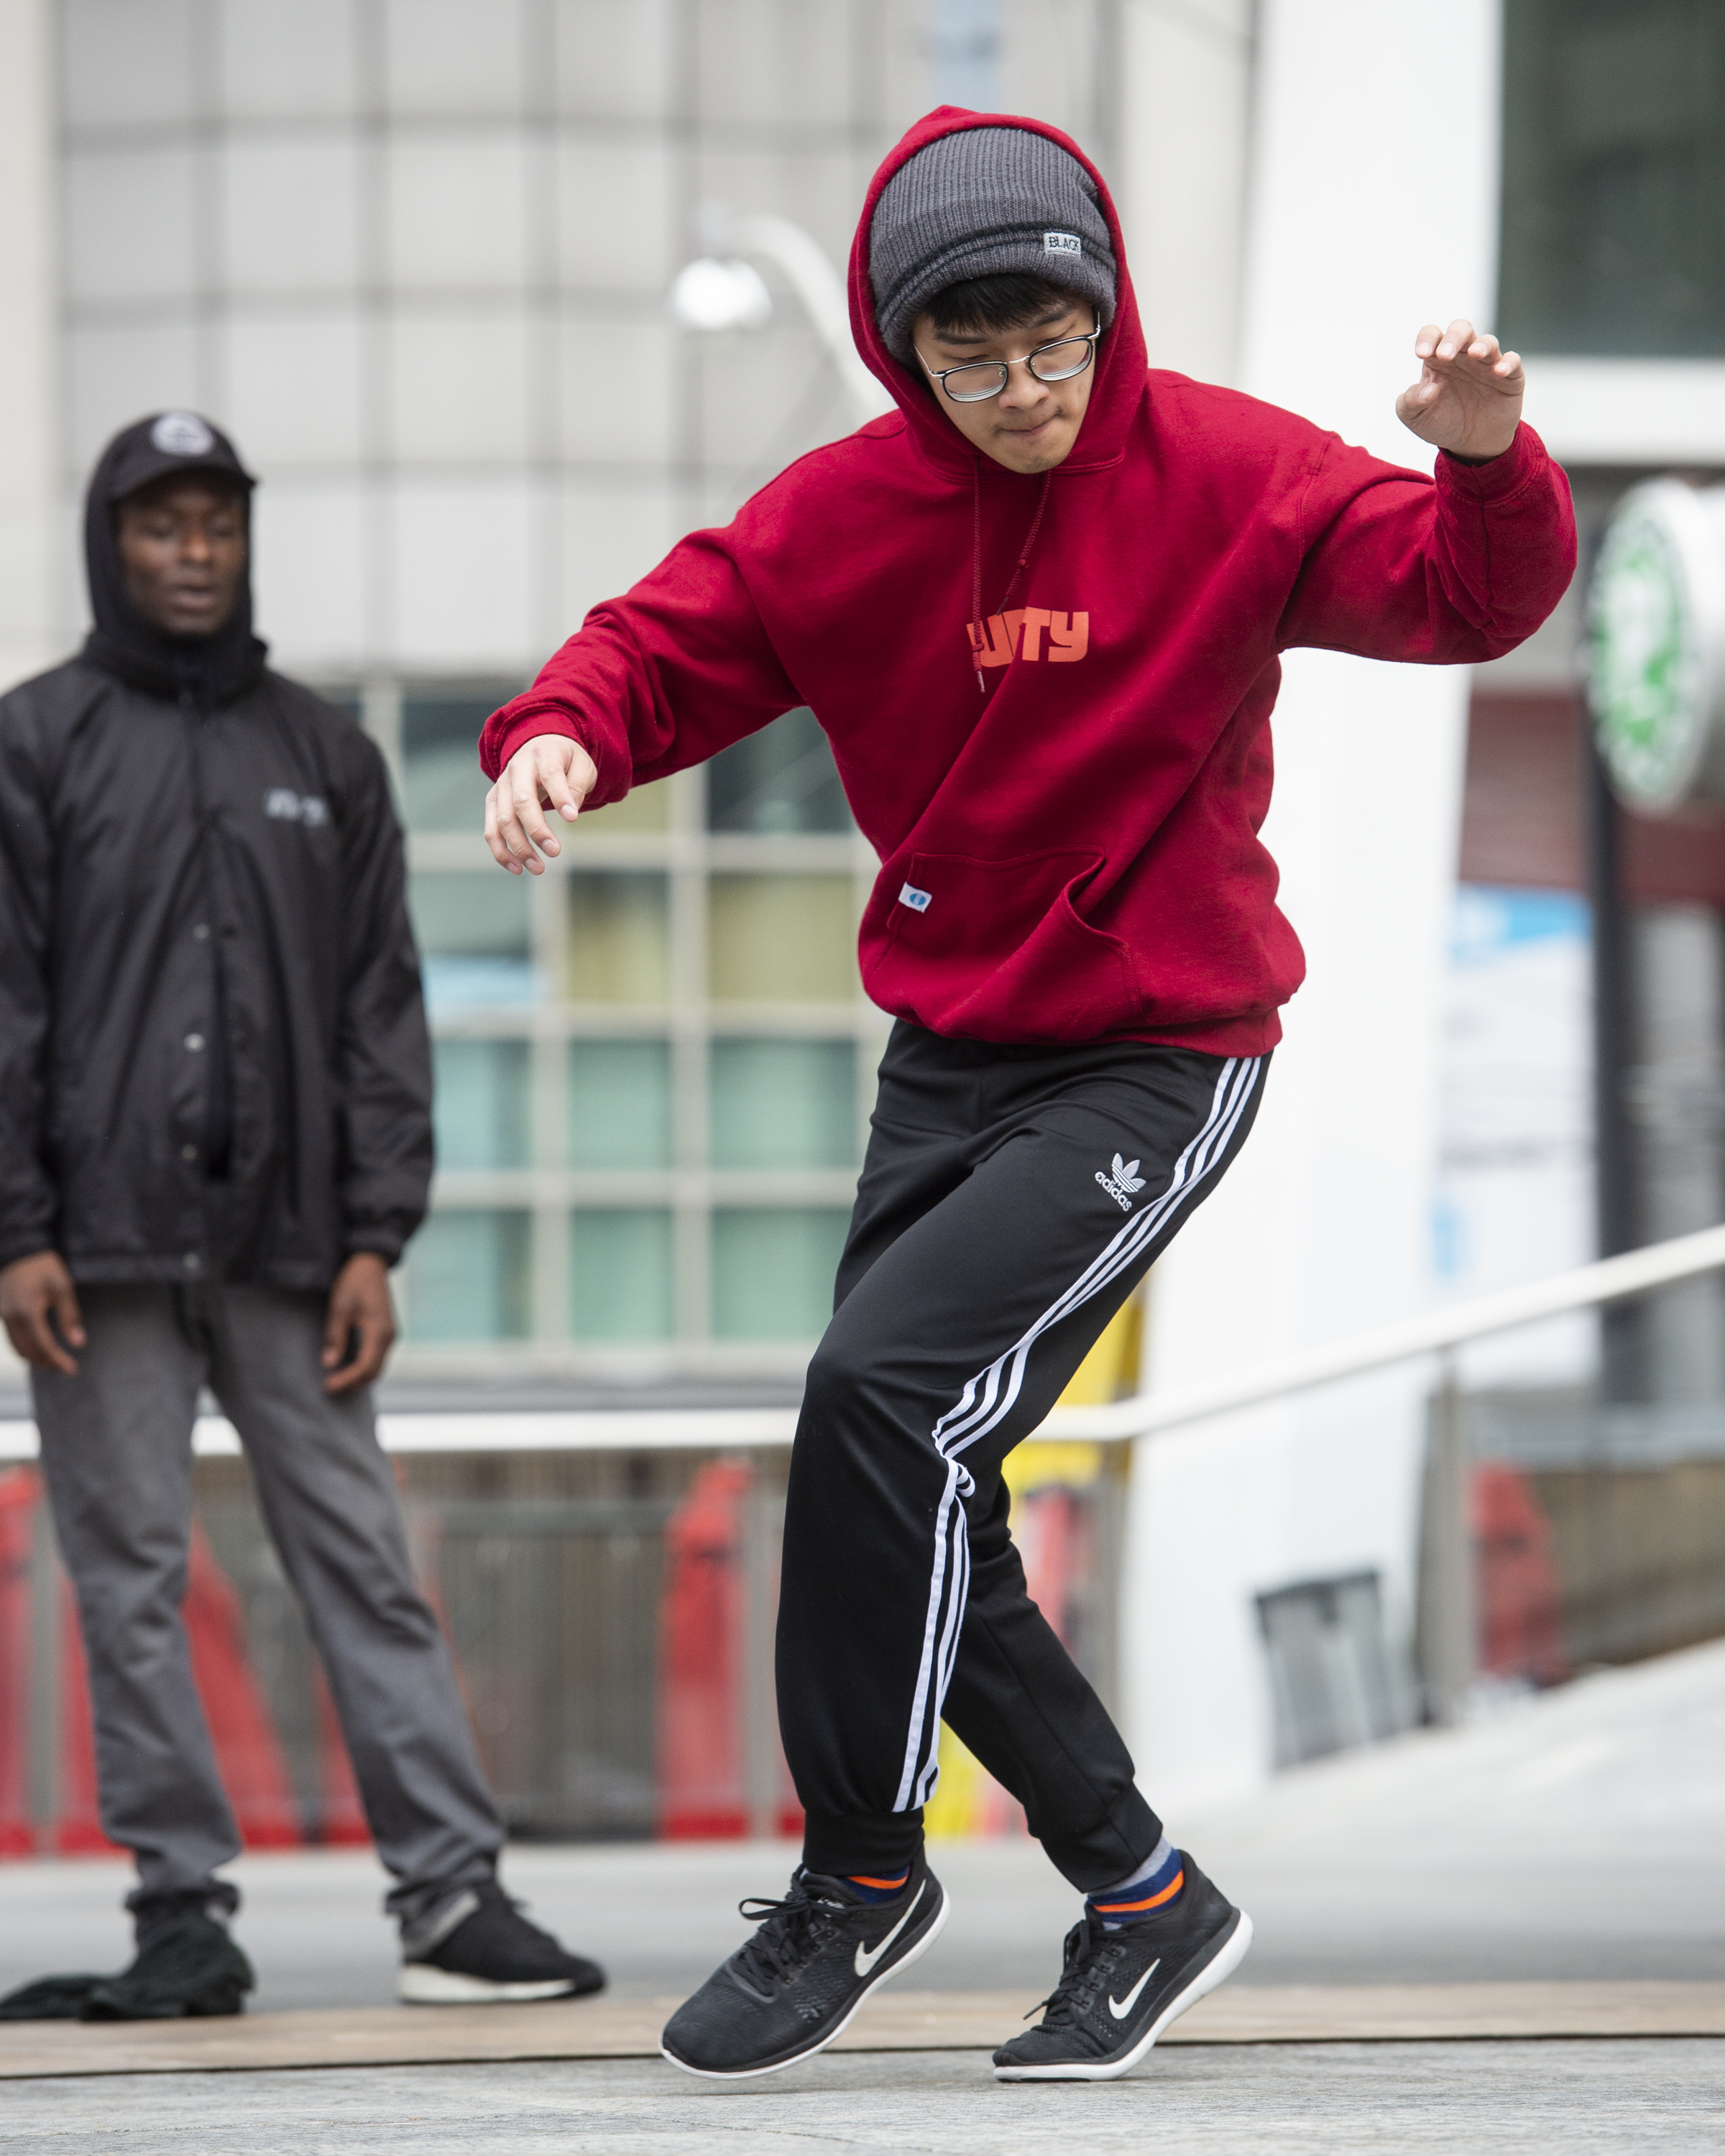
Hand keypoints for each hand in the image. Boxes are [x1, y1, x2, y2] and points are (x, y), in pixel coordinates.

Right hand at [0, 1251, 84, 1375]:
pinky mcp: (2, 1314)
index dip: (58, 1360)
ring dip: (35, 1358)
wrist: (20, 1251)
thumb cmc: (44, 1266)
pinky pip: (12, 1338)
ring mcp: (3, 1316)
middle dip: (47, 1363)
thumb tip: (78, 1343)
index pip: (44, 1345)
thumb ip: (70, 1316)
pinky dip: (25, 1348)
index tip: (72, 1370)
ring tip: (54, 1363)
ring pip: (17, 1347)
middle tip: (66, 1368)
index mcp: (28, 1311)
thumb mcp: (63, 1287)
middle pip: (29, 1351)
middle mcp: (11, 1317)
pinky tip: (38, 1350)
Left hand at [322, 1252, 395, 1394]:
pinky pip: (377, 1357)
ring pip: (377, 1366)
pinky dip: (364, 1367)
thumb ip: (335, 1336)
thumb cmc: (354, 1281)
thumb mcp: (339, 1307)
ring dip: (358, 1377)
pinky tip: (348, 1368)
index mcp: (380, 1332)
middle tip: (329, 1388)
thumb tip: (329, 1363)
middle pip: (374, 1372)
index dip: (346, 1380)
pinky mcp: (386, 1331)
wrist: (370, 1262)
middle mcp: (390, 1337)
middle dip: (353, 1384)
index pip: (365, 1368)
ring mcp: (390, 1334)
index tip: (327, 1385)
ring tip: (337, 1381)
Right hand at [483, 733, 597, 875]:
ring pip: (503, 819)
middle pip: (521, 802)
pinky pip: (491, 830)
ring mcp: (501, 786)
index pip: (550, 775)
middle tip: (555, 852)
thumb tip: (569, 812)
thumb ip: (578, 785)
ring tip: (538, 868)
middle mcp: (517, 768)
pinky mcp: (493, 801)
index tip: (572, 818)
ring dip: (519, 847)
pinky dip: (502, 851)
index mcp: (543, 755)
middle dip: (537, 830)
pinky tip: (518, 868)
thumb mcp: (582, 765)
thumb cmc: (565, 761)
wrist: (539, 747)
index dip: (560, 796)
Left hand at [1396, 318, 1522, 463]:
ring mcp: (1487, 364)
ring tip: (1475, 354)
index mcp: (1438, 359)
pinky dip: (1508, 362)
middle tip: (1445, 354)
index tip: (1421, 354)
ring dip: (1482, 345)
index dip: (1427, 338)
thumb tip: (1427, 389)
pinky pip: (1513, 361)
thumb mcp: (1416, 417)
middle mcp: (1463, 356)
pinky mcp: (1509, 377)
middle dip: (1453, 337)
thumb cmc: (1441, 423)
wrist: (1470, 444)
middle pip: (1461, 329)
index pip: (1432, 335)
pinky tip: (1499, 371)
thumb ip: (1410, 402)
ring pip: (1488, 342)